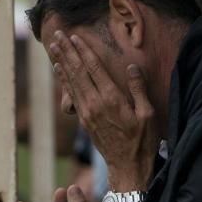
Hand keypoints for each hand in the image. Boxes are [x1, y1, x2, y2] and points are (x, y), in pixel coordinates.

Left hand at [48, 32, 157, 190]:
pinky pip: (71, 94)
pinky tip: (59, 70)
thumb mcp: (148, 114)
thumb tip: (131, 67)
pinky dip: (64, 79)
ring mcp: (86, 112)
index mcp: (111, 99)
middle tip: (57, 34)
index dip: (83, 50)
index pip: (94, 68)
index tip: (75, 36)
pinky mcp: (83, 119)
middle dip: (67, 51)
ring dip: (61, 62)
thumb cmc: (143, 141)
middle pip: (77, 71)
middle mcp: (95, 104)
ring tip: (53, 47)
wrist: (128, 166)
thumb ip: (138, 89)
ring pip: (71, 81)